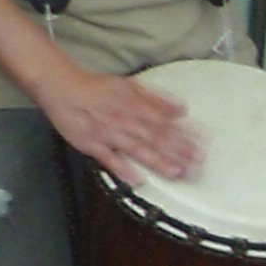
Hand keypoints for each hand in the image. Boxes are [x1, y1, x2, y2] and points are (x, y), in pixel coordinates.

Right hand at [45, 62, 197, 184]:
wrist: (61, 87)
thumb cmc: (96, 87)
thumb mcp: (130, 85)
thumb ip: (157, 98)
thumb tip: (182, 108)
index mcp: (135, 106)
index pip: (166, 121)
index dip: (186, 131)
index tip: (204, 141)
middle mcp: (125, 120)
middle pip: (156, 137)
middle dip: (178, 149)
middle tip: (198, 161)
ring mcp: (109, 134)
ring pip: (137, 149)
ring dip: (158, 161)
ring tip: (177, 172)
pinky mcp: (92, 145)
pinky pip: (109, 159)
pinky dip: (123, 170)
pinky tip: (138, 180)